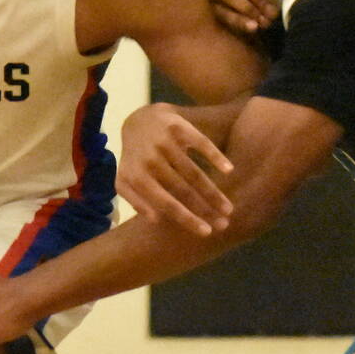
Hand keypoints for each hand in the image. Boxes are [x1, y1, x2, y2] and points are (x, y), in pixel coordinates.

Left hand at [117, 103, 232, 234]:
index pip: (165, 203)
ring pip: (194, 172)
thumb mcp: (125, 181)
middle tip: (224, 223)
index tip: (206, 232)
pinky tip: (229, 170)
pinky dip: (215, 156)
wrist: (139, 120)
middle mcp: (150, 159)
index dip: (187, 218)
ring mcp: (165, 142)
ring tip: (228, 208)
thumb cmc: (136, 159)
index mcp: (137, 177)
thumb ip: (136, 200)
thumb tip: (155, 220)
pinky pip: (201, 144)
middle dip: (206, 209)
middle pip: (184, 190)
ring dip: (214, 192)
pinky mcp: (178, 127)